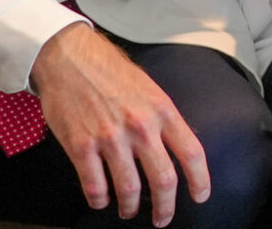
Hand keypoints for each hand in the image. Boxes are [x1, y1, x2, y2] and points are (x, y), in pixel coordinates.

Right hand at [32, 23, 209, 225]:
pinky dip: (99, 199)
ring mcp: (110, 137)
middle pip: (164, 178)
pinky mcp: (81, 146)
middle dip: (166, 206)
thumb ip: (164, 119)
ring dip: (130, 206)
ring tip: (128, 210)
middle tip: (163, 218)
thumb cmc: (111, 73)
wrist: (70, 59)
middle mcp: (140, 126)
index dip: (200, 180)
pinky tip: (101, 199)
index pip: (191, 152)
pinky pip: (94, 185)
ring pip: (129, 188)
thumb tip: (179, 146)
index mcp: (162, 110)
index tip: (201, 195)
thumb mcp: (150, 90)